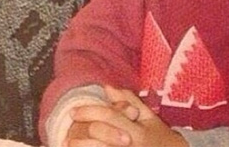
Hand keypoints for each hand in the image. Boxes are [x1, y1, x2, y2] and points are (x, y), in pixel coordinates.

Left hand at [65, 85, 186, 146]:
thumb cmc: (161, 138)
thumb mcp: (149, 118)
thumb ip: (129, 101)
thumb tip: (107, 87)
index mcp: (137, 130)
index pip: (109, 116)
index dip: (89, 112)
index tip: (73, 112)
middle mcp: (131, 144)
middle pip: (101, 135)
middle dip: (81, 134)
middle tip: (67, 134)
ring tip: (69, 145)